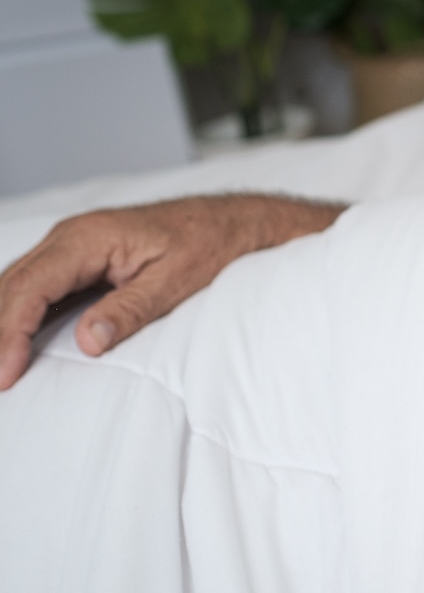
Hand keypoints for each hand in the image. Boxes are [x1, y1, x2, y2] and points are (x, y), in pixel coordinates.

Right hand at [0, 194, 344, 389]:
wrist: (232, 222)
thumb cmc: (209, 245)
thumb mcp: (176, 281)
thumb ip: (130, 310)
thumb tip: (88, 341)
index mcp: (89, 238)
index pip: (31, 288)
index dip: (11, 331)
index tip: (5, 371)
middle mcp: (70, 237)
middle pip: (12, 287)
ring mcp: (71, 246)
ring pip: (17, 286)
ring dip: (2, 324)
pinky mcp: (79, 259)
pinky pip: (36, 287)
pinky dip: (19, 314)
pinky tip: (14, 343)